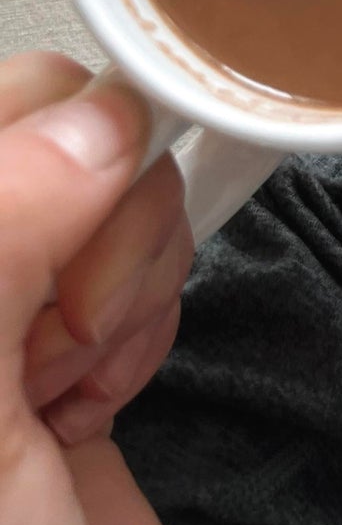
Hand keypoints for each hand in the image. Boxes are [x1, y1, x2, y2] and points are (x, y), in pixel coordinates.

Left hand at [0, 52, 203, 524]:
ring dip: (118, 296)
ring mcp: (7, 309)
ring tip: (66, 392)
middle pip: (60, 138)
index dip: (49, 153)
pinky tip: (91, 404)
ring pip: (116, 197)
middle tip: (50, 340)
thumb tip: (94, 120)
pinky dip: (141, 328)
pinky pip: (144, 265)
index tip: (69, 232)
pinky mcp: (72, 343)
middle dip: (91, 232)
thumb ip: (0, 237)